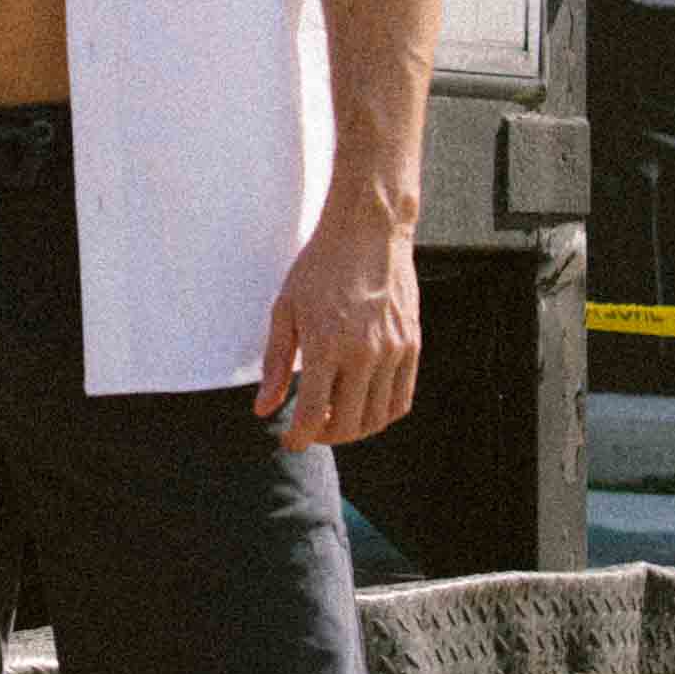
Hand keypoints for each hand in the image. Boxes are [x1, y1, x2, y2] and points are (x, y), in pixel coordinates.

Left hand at [255, 185, 421, 454]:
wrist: (368, 231)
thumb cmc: (319, 268)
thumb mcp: (286, 310)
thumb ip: (276, 364)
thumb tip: (262, 410)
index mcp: (325, 345)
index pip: (312, 416)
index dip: (298, 438)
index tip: (290, 442)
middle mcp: (363, 353)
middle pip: (347, 425)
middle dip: (325, 436)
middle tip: (311, 427)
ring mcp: (392, 351)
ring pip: (377, 418)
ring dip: (354, 429)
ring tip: (336, 417)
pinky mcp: (412, 345)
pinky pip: (401, 399)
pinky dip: (382, 414)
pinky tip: (364, 405)